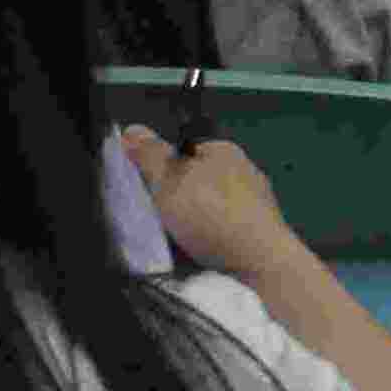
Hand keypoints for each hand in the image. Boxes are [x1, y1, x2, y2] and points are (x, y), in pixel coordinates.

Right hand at [116, 127, 306, 284]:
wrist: (259, 261)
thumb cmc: (212, 214)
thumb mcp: (170, 181)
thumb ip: (151, 156)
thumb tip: (132, 130)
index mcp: (224, 150)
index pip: (184, 148)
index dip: (160, 166)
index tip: (145, 189)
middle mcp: (244, 170)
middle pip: (198, 179)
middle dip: (177, 196)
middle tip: (156, 216)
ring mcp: (256, 201)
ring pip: (211, 206)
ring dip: (193, 219)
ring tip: (172, 238)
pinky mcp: (259, 231)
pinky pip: (224, 228)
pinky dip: (209, 237)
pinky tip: (196, 252)